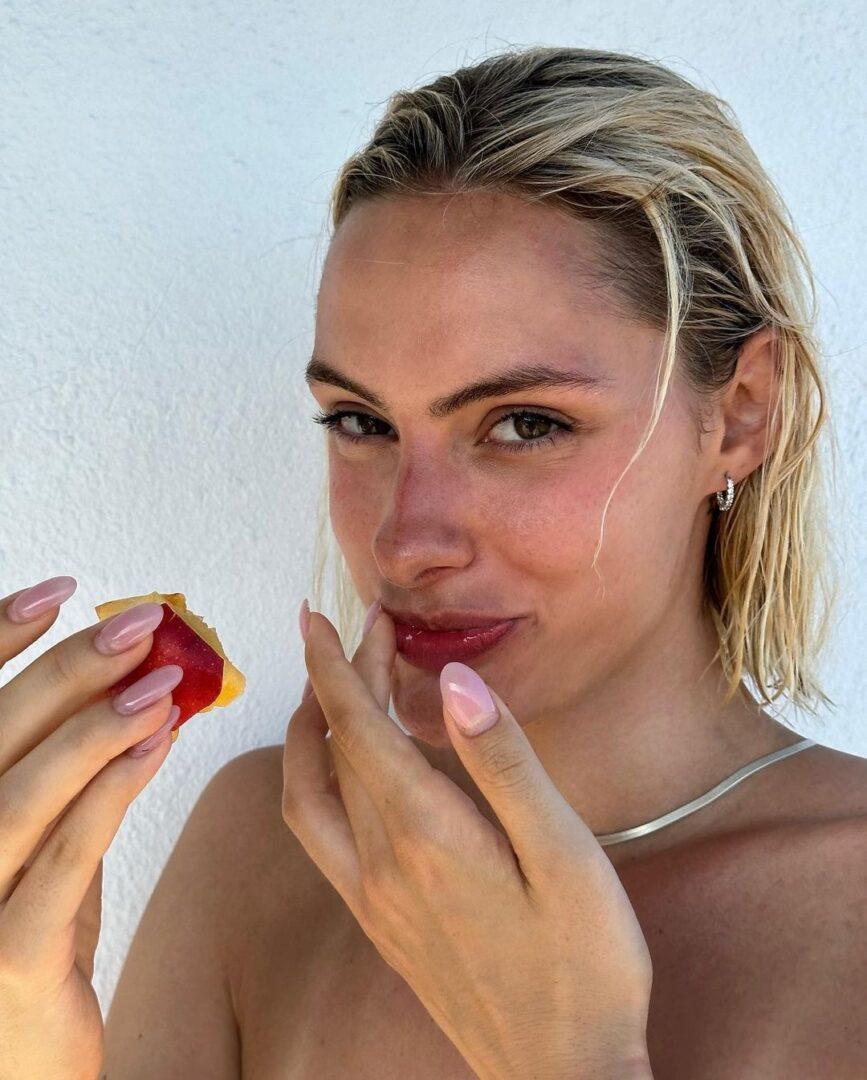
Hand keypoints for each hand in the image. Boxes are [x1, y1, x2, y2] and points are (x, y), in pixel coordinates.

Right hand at [0, 576, 182, 1079]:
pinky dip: (112, 793)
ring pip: (23, 793)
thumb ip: (65, 774)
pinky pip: (65, 859)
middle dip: (68, 669)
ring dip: (97, 725)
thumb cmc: (34, 940)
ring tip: (164, 679)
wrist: (22, 1064)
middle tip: (143, 624)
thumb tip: (125, 684)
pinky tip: (160, 745)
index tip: (61, 592)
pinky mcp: (12, 956)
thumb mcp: (41, 844)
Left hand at [282, 602, 653, 1079]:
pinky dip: (314, 785)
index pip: (358, 727)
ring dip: (310, 733)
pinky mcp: (379, 924)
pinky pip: (320, 838)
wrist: (562, 1074)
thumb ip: (506, 763)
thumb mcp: (566, 853)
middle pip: (335, 750)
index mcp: (425, 835)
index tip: (325, 617)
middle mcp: (381, 865)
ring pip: (310, 796)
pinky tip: (343, 775)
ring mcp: (372, 900)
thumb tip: (456, 683)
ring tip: (328, 689)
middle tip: (358, 632)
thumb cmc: (583, 963)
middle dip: (337, 681)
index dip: (339, 665)